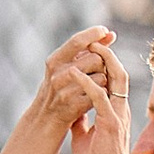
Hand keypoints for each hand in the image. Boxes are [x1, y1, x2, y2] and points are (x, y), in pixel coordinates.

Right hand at [33, 27, 116, 142]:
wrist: (44, 122)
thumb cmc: (59, 90)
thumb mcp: (65, 67)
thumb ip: (86, 50)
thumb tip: (109, 34)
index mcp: (54, 61)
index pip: (77, 41)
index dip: (94, 34)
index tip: (105, 30)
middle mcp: (57, 74)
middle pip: (95, 58)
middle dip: (102, 64)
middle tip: (95, 71)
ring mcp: (64, 91)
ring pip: (101, 76)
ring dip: (104, 81)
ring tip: (94, 86)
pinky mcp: (74, 107)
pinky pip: (100, 94)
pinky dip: (102, 95)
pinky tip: (94, 98)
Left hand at [65, 38, 139, 153]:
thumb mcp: (86, 136)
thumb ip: (83, 121)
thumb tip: (74, 110)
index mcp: (115, 112)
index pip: (114, 79)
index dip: (106, 62)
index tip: (92, 49)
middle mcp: (120, 110)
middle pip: (119, 72)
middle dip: (107, 53)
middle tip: (94, 39)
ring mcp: (118, 116)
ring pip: (116, 79)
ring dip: (102, 60)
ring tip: (88, 46)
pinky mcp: (111, 125)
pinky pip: (100, 98)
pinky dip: (86, 83)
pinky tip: (73, 72)